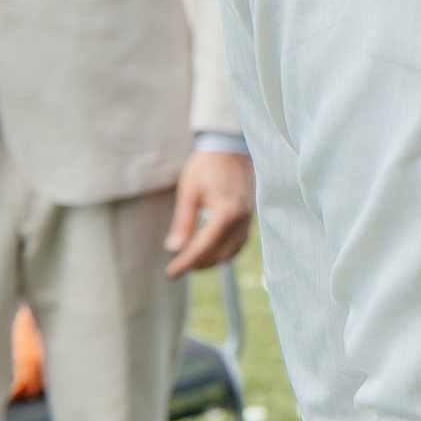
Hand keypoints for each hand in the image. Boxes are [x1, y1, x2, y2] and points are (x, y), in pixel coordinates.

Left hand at [165, 150, 254, 276]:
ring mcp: (248, 217)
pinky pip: (240, 241)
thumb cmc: (206, 167)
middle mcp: (241, 218)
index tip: (171, 273)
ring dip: (213, 259)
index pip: (203, 248)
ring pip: (233, 251)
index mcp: (225, 213)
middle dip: (200, 263)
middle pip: (221, 254)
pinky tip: (211, 247)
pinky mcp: (249, 214)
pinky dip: (225, 249)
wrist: (229, 147)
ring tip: (194, 259)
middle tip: (179, 265)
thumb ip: (183, 223)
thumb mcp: (189, 193)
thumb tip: (173, 249)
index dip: (186, 263)